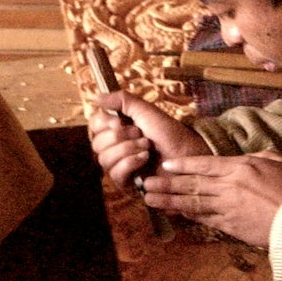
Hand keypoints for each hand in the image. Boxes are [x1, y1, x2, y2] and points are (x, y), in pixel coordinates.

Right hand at [88, 91, 203, 188]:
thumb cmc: (169, 133)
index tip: (118, 122)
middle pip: (96, 143)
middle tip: (140, 134)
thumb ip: (122, 101)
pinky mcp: (127, 183)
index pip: (95, 125)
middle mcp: (115, 148)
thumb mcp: (146, 111)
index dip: (102, 123)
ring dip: (127, 149)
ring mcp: (120, 166)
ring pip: (104, 159)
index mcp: (118, 129)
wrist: (186, 154)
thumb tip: (97, 97)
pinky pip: (115, 174)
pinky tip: (145, 159)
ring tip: (147, 147)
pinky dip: (130, 163)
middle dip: (119, 137)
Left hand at [141, 152, 281, 246]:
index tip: (166, 165)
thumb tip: (248, 159)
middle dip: (167, 183)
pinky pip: (204, 219)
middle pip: (192, 183)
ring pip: (193, 202)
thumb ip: (260, 158)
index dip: (183, 165)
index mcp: (241, 167)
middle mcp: (229, 186)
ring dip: (170, 200)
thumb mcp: (280, 162)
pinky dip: (188, 215)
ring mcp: (228, 208)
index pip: (205, 164)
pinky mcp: (230, 226)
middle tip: (147, 182)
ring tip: (151, 199)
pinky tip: (175, 213)